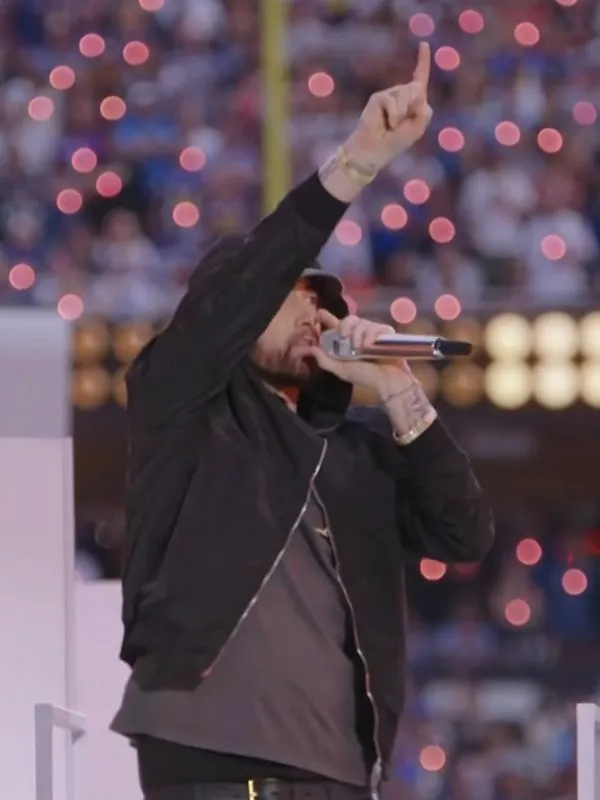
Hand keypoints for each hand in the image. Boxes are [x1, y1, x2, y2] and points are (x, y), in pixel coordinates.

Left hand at [310, 311, 416, 396]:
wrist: (388, 381)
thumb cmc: (365, 376)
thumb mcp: (341, 370)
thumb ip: (325, 361)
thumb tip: (311, 348)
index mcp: (348, 343)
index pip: (337, 326)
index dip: (328, 318)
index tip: (320, 312)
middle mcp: (360, 336)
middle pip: (350, 319)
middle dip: (345, 326)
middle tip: (344, 337)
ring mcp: (373, 334)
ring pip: (362, 322)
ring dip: (358, 334)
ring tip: (360, 348)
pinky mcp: (386, 333)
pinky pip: (376, 326)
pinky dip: (370, 335)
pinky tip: (370, 345)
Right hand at [344, 41, 432, 171]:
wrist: (375, 150)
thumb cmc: (396, 141)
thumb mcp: (417, 128)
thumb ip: (423, 111)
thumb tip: (418, 89)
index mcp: (414, 100)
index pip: (420, 77)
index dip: (423, 61)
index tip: (424, 44)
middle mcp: (401, 93)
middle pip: (418, 89)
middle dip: (413, 108)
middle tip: (402, 124)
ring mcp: (389, 94)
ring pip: (406, 95)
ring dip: (402, 114)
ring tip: (393, 125)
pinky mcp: (378, 98)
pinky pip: (392, 101)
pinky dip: (393, 115)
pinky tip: (388, 124)